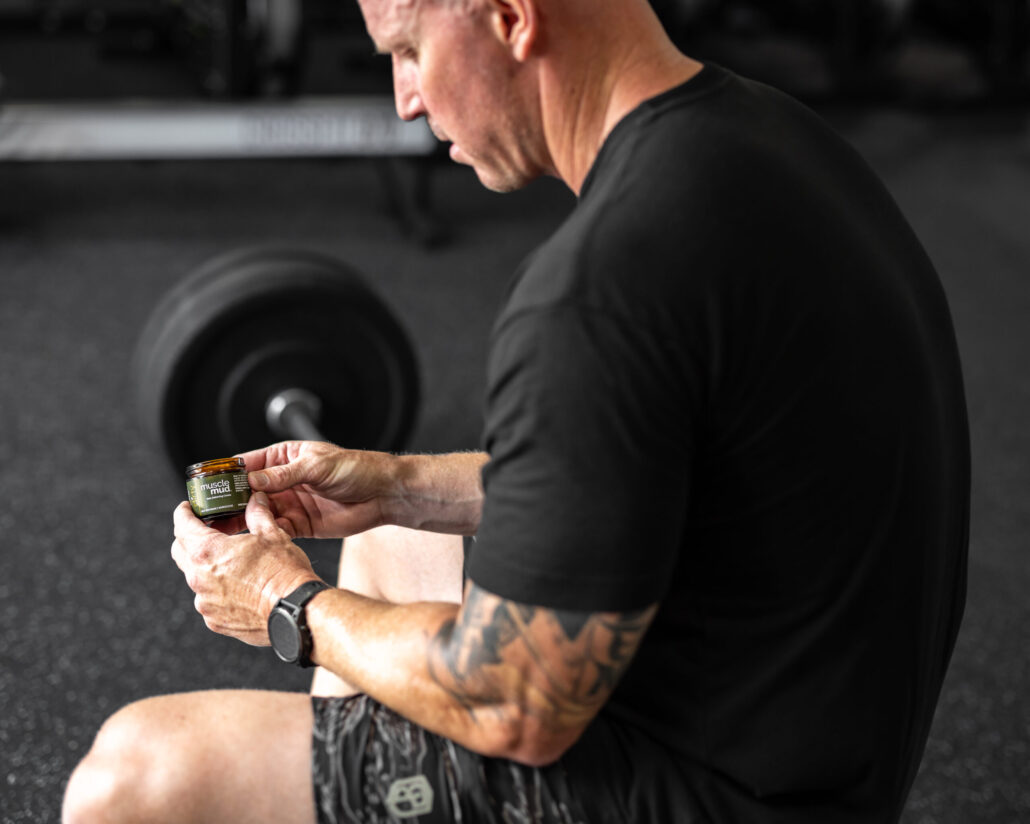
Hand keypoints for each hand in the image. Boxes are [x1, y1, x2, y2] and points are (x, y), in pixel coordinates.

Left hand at [171, 491, 322, 645]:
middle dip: (188, 538)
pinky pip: (208, 599)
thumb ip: (257, 514)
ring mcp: (205, 602)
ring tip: (230, 561)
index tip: (187, 509)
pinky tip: (239, 586)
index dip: (183, 513)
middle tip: (205, 530)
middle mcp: (199, 578)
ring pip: (195, 577)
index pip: (182, 526)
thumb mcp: (272, 534)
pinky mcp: (214, 620)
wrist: (295, 609)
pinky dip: (218, 590)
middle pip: (180, 551)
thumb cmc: (283, 573)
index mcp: (208, 552)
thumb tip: (256, 500)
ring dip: (206, 566)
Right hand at [211, 441, 398, 539]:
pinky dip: (262, 536)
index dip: (226, 475)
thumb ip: (284, 475)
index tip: (207, 486)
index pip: (247, 464)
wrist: (382, 494)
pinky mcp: (299, 525)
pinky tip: (249, 542)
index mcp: (283, 458)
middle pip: (246, 492)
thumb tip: (251, 481)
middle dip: (228, 502)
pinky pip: (274, 530)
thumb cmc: (356, 469)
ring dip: (241, 522)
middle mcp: (282, 481)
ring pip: (256, 514)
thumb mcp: (318, 466)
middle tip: (208, 515)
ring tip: (221, 532)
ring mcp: (289, 503)